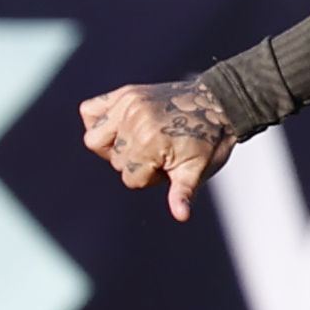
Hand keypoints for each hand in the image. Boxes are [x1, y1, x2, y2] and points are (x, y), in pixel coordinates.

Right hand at [79, 76, 236, 220]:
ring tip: (137, 142)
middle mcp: (134, 120)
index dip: (150, 179)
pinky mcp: (125, 93)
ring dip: (112, 146)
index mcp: (150, 142)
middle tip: (160, 152)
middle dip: (136, 162)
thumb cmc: (210, 140)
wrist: (218, 104)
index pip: (130, 179)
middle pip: (114, 161)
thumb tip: (181, 216)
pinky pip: (90, 110)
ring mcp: (128, 104)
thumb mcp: (198, 170)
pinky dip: (98, 121)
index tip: (168, 165)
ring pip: (94, 139)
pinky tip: (119, 127)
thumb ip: (183, 193)